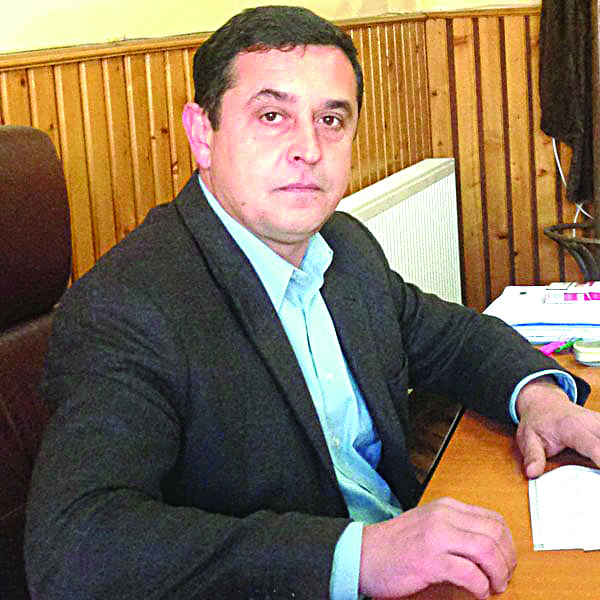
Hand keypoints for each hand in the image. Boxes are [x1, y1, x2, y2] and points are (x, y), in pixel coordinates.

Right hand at [358, 497, 515, 598]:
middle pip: (495, 533)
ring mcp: (436, 536)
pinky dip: (481, 587)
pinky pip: (470, 573)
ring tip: (493, 587)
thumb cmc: (395, 545)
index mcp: (446, 507)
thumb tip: (490, 548)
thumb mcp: (429, 525)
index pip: (493, 519)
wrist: (363, 554)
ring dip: (498, 574)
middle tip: (503, 578)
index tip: (506, 561)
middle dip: (507, 560)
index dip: (507, 543)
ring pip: (487, 549)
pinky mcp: (429, 559)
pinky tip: (478, 592)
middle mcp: (443, 516)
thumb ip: (456, 529)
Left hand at [516, 378, 599, 478]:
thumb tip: (532, 473)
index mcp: (572, 427)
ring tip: (597, 467)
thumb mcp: (528, 438)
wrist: (544, 404)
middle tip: (597, 475)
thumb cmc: (538, 422)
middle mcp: (592, 423)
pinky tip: (598, 461)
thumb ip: (533, 455)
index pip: (595, 446)